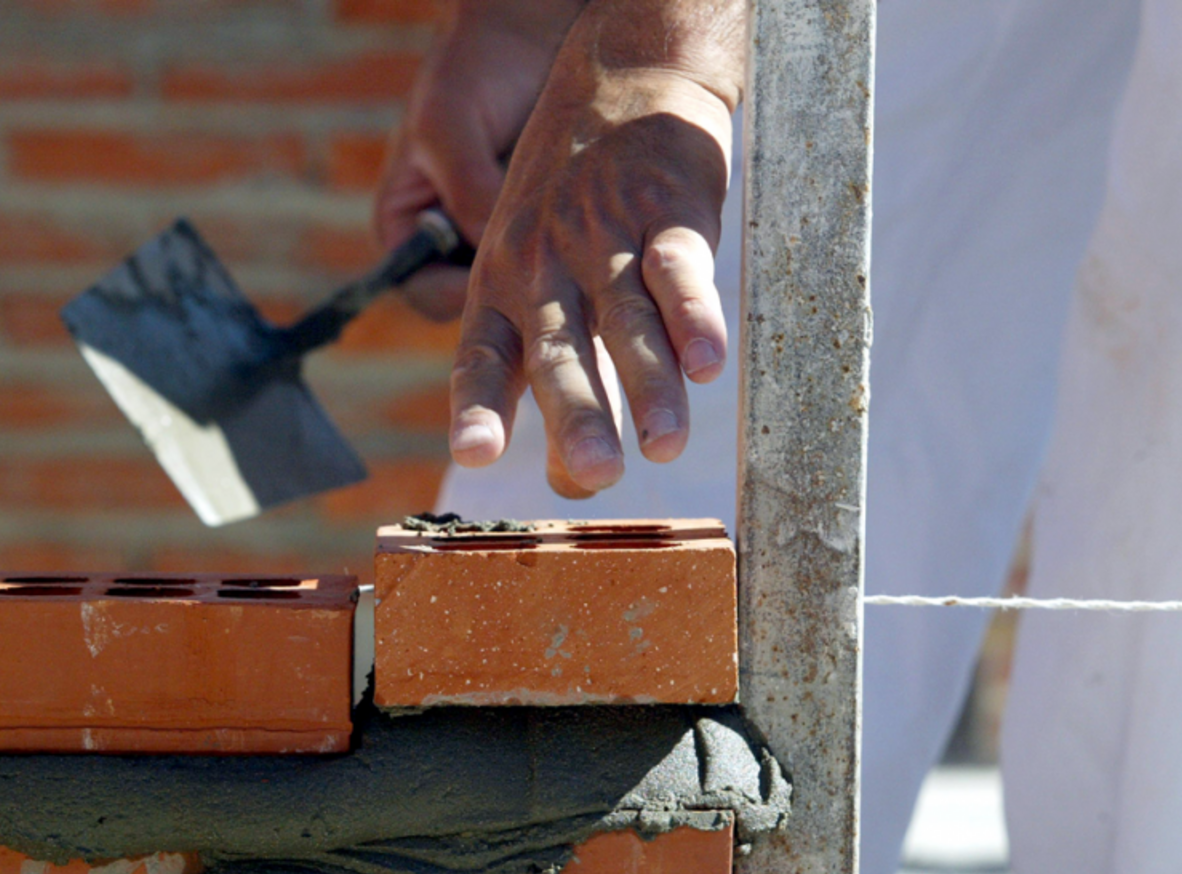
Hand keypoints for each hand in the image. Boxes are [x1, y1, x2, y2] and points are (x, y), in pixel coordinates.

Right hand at [373, 0, 581, 320]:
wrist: (534, 25)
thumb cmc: (476, 64)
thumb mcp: (451, 125)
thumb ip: (467, 190)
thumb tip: (495, 254)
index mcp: (408, 227)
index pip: (427, 293)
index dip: (465, 297)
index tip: (511, 278)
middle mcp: (454, 241)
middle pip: (482, 302)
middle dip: (521, 299)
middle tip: (565, 282)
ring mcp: (501, 235)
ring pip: (529, 288)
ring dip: (559, 280)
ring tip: (588, 249)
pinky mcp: (549, 225)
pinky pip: (565, 259)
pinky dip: (582, 252)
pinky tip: (605, 229)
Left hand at [448, 0, 743, 497]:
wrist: (621, 82)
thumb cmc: (569, 205)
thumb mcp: (527, 269)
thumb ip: (550, 371)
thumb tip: (574, 484)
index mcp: (500, 288)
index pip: (482, 356)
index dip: (478, 406)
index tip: (472, 454)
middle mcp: (544, 267)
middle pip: (559, 350)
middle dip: (577, 415)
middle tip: (595, 476)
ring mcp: (604, 237)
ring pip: (627, 319)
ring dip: (650, 385)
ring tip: (665, 446)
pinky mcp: (667, 210)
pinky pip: (679, 269)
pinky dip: (695, 314)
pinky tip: (710, 362)